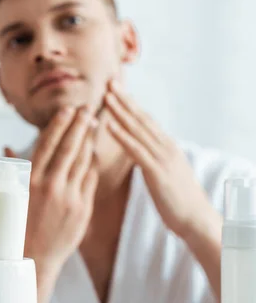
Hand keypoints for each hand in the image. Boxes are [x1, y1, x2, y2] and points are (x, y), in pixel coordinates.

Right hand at [7, 107, 99, 266]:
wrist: (34, 257)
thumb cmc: (17, 225)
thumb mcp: (9, 195)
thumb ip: (13, 169)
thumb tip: (7, 147)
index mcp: (30, 180)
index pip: (47, 144)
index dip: (59, 125)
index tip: (68, 109)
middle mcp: (50, 186)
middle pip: (69, 148)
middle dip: (79, 125)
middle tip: (87, 110)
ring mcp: (69, 197)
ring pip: (83, 161)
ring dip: (89, 141)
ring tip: (92, 126)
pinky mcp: (83, 208)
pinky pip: (90, 179)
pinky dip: (92, 164)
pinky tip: (92, 153)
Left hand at [105, 80, 220, 240]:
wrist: (196, 220)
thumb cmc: (178, 201)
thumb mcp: (165, 173)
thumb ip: (153, 159)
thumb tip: (141, 152)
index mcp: (166, 147)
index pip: (145, 120)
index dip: (130, 103)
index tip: (116, 89)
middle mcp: (165, 147)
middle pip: (141, 118)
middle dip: (124, 99)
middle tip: (109, 81)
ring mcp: (162, 158)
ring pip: (137, 129)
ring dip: (120, 111)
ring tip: (105, 96)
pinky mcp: (157, 171)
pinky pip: (136, 150)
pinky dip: (122, 135)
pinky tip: (109, 124)